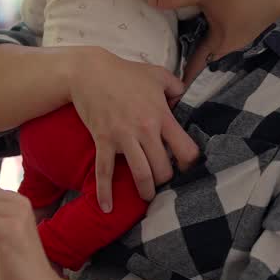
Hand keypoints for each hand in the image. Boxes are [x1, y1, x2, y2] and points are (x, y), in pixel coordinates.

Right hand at [65, 48, 199, 210]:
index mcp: (162, 116)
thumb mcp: (157, 74)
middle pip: (163, 169)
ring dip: (145, 191)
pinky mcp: (103, 141)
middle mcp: (145, 130)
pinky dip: (105, 192)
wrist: (90, 72)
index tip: (186, 166)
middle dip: (165, 180)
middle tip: (163, 181)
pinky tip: (107, 207)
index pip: (185, 149)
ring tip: (146, 196)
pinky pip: (104, 172)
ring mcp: (123, 137)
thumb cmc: (125, 73)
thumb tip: (183, 98)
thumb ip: (177, 86)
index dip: (189, 163)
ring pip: (141, 174)